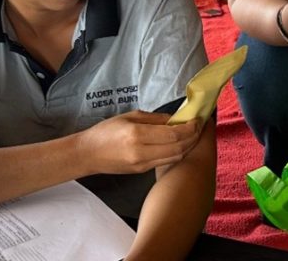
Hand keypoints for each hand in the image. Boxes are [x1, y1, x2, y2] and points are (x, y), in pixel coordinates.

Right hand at [77, 111, 201, 174]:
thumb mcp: (131, 116)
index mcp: (137, 134)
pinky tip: (180, 144)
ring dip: (188, 146)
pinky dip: (177, 153)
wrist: (88, 154)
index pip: (173, 134)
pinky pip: (166, 162)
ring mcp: (142, 164)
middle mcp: (141, 152)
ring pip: (175, 157)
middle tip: (199, 127)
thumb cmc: (107, 131)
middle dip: (193, 137)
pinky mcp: (142, 171)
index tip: (197, 120)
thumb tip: (177, 119)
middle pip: (178, 147)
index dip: (190, 128)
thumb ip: (156, 118)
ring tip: (193, 135)